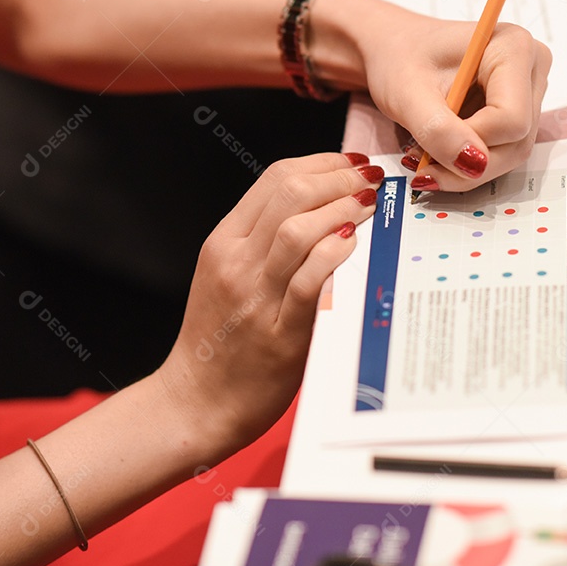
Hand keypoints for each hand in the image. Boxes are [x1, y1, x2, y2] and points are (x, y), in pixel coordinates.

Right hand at [155, 152, 381, 453]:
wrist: (196, 403)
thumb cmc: (219, 342)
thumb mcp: (227, 277)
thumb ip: (263, 243)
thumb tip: (318, 207)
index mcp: (223, 243)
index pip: (274, 179)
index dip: (321, 163)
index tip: (351, 163)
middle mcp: (235, 262)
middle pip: (290, 193)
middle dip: (339, 177)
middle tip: (370, 179)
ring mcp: (254, 297)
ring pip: (298, 229)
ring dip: (343, 208)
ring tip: (369, 205)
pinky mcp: (278, 334)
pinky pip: (308, 281)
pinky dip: (333, 254)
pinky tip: (353, 244)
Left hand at [357, 1, 550, 191]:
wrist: (394, 49)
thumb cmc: (399, 58)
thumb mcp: (407, 94)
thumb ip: (438, 130)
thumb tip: (473, 165)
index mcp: (513, 48)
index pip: (511, 119)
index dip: (471, 142)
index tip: (429, 145)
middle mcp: (530, 68)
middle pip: (516, 141)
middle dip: (468, 164)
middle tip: (422, 164)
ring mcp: (528, 91)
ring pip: (511, 151)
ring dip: (466, 169)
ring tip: (425, 157)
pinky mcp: (518, 110)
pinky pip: (503, 150)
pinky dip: (468, 162)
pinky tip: (439, 151)